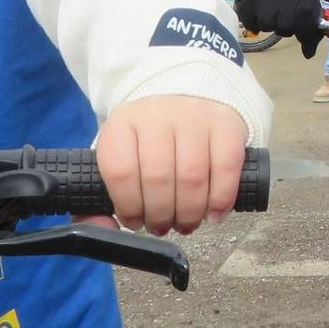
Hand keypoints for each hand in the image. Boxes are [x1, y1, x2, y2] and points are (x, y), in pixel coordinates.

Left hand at [93, 95, 248, 234]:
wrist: (188, 97)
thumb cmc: (151, 141)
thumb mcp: (121, 158)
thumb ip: (102, 199)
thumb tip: (103, 229)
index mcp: (123, 123)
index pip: (121, 171)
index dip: (128, 206)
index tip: (134, 222)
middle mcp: (157, 114)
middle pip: (158, 178)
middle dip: (161, 215)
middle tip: (163, 227)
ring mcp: (195, 116)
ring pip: (192, 177)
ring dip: (189, 213)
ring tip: (186, 223)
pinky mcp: (226, 123)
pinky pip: (226, 169)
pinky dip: (220, 200)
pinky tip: (212, 214)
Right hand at [227, 0, 325, 56]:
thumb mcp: (305, 4)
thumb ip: (311, 29)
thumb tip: (309, 54)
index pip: (308, 23)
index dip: (305, 32)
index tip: (301, 31)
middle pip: (286, 29)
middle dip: (284, 27)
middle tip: (282, 15)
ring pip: (268, 27)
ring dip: (269, 24)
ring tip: (269, 10)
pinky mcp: (247, 2)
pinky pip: (252, 26)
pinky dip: (254, 23)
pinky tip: (257, 11)